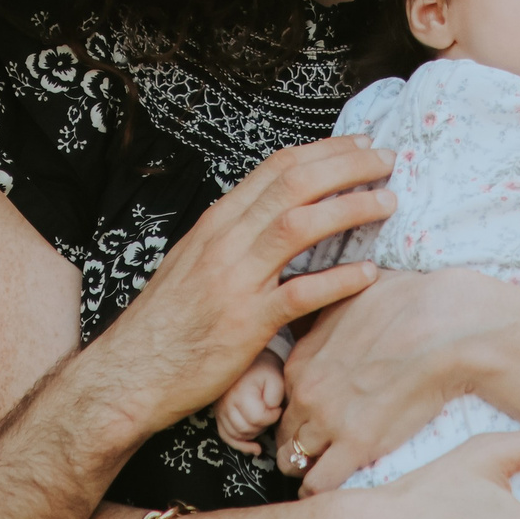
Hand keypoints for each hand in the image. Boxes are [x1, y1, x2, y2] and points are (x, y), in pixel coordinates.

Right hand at [81, 137, 393, 437]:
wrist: (130, 372)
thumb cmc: (168, 321)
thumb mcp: (195, 260)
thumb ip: (236, 235)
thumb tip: (278, 214)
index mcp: (217, 221)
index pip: (277, 167)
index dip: (325, 150)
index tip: (361, 146)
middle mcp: (225, 241)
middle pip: (294, 184)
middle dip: (347, 166)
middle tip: (389, 161)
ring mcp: (235, 280)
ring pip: (298, 226)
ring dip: (349, 208)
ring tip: (388, 203)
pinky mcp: (245, 324)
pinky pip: (299, 294)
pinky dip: (338, 279)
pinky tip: (369, 273)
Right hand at [215, 352, 285, 454]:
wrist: (247, 360)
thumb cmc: (264, 369)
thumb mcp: (275, 378)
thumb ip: (275, 397)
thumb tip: (270, 412)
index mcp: (240, 393)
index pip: (257, 418)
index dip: (272, 417)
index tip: (278, 407)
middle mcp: (226, 404)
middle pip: (247, 429)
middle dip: (263, 425)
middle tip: (271, 413)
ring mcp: (219, 410)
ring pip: (237, 435)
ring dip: (253, 433)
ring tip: (263, 421)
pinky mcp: (218, 415)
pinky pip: (226, 436)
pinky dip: (240, 445)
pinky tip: (255, 448)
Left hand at [280, 266, 519, 492]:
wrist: (445, 326)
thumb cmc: (408, 303)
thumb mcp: (351, 293)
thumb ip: (329, 310)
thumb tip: (328, 300)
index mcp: (301, 360)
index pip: (280, 399)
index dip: (298, 411)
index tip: (314, 418)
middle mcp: (306, 393)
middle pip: (285, 433)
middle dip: (298, 444)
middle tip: (320, 450)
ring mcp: (328, 421)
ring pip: (295, 461)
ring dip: (308, 468)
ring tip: (328, 471)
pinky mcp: (357, 445)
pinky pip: (320, 484)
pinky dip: (321, 490)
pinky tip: (332, 488)